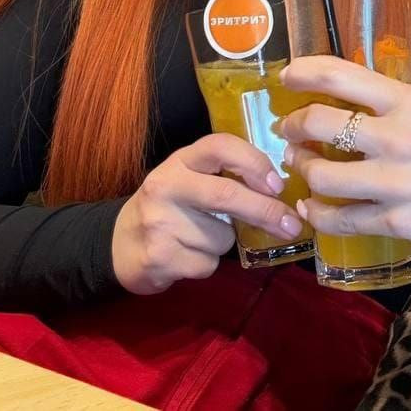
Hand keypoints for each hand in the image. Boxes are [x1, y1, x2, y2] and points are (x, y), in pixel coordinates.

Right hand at [111, 132, 302, 293]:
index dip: (253, 162)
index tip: (277, 184)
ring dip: (224, 243)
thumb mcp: (189, 179)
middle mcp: (166, 185)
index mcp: (179, 160)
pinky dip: (208, 264)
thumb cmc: (168, 206)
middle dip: (266, 211)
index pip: (220, 146)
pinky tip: (187, 256)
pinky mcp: (160, 256)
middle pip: (226, 194)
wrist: (119, 243)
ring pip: (222, 237)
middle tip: (291, 224)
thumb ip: (223, 177)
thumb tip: (277, 193)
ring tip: (198, 238)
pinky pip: (208, 264)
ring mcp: (160, 221)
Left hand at [280, 56, 410, 256]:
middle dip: (293, 125)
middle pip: (318, 123)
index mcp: (408, 102)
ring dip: (301, 169)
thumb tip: (393, 91)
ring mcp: (394, 183)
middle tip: (289, 128)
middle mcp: (396, 138)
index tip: (288, 76)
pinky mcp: (396, 223)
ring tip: (300, 167)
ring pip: (321, 175)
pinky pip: (341, 220)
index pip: (340, 75)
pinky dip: (317, 214)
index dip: (304, 72)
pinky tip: (312, 208)